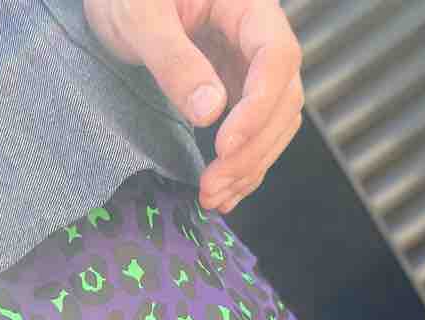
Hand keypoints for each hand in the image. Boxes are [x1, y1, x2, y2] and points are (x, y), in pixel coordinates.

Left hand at [83, 0, 303, 213]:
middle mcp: (256, 36)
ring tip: (213, 197)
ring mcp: (247, 65)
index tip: (224, 145)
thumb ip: (174, 61)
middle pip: (283, 98)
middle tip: (212, 185)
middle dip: (252, 149)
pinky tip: (223, 193)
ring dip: (250, 166)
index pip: (275, 57)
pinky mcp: (233, 90)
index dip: (257, 107)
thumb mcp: (141, 18)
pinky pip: (253, 132)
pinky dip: (243, 166)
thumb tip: (210, 110)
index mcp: (246, 4)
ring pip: (274, 122)